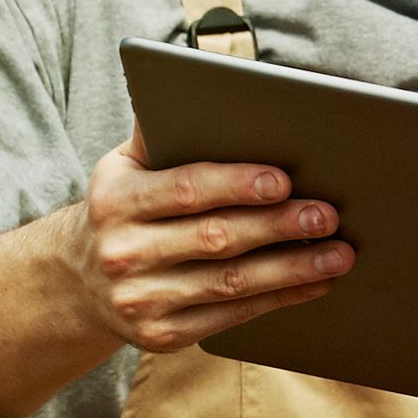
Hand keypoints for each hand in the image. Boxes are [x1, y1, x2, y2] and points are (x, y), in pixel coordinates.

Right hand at [67, 137, 351, 351]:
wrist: (79, 283)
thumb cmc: (122, 209)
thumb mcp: (122, 167)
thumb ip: (158, 132)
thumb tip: (199, 81)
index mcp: (116, 202)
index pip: (186, 189)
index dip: (237, 184)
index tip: (283, 180)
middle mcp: (124, 254)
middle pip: (216, 238)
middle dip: (278, 226)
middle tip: (328, 215)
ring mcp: (142, 300)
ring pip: (230, 283)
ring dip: (292, 269)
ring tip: (338, 254)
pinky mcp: (162, 336)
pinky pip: (231, 316)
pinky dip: (278, 300)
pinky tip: (315, 283)